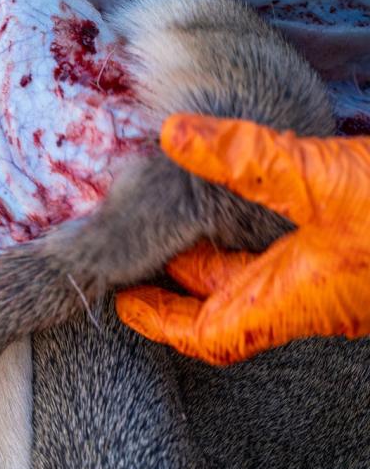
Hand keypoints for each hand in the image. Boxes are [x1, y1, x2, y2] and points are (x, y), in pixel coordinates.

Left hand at [116, 115, 369, 364]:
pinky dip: (259, 236)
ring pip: (264, 276)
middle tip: (139, 243)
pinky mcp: (359, 260)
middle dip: (182, 275)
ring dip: (222, 252)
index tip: (122, 300)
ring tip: (184, 215)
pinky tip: (256, 199)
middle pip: (230, 301)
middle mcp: (315, 301)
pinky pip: (294, 259)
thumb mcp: (319, 180)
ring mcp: (339, 283)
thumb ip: (246, 157)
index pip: (209, 334)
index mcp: (294, 300)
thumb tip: (172, 134)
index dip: (160, 321)